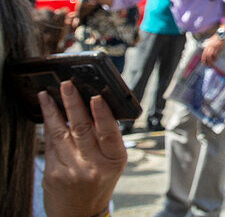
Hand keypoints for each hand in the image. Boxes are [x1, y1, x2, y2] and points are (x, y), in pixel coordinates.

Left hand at [39, 82, 126, 216]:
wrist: (80, 213)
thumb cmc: (99, 183)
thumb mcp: (113, 163)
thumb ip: (107, 138)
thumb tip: (95, 105)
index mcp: (114, 160)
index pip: (109, 133)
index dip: (102, 114)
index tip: (96, 96)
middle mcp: (93, 166)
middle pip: (82, 129)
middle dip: (73, 104)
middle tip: (67, 86)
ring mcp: (71, 170)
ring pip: (61, 134)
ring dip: (53, 112)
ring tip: (48, 95)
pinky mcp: (52, 174)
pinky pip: (50, 145)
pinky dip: (48, 127)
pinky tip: (46, 115)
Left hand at [201, 33, 224, 66]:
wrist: (222, 33)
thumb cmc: (217, 36)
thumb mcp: (210, 39)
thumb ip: (207, 42)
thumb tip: (204, 44)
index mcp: (207, 45)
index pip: (204, 54)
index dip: (203, 59)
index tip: (203, 64)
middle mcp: (210, 46)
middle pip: (206, 55)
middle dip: (206, 61)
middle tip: (207, 65)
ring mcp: (214, 47)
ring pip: (210, 56)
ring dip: (211, 61)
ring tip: (211, 64)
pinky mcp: (218, 47)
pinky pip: (215, 54)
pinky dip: (215, 58)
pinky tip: (216, 59)